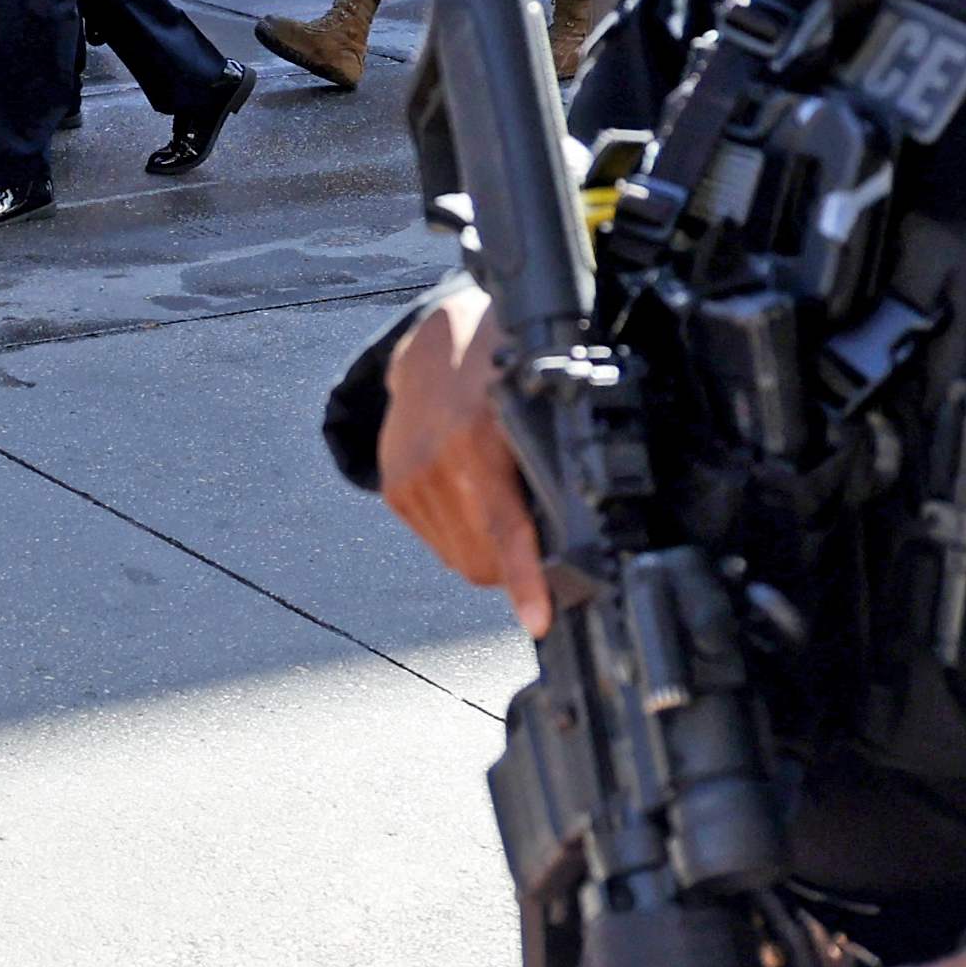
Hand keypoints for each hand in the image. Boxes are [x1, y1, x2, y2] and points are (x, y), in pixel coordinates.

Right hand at [378, 283, 551, 637]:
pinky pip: (440, 545)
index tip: (538, 619)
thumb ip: (546, 468)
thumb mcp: (534, 408)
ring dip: (487, 550)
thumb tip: (570, 540)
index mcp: (479, 442)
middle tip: (537, 536)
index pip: (506, 527)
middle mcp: (437, 464)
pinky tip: (470, 494)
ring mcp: (410, 480)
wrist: (436, 346)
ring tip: (497, 501)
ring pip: (462, 559)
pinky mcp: (395, 490)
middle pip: (484, 562)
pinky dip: (463, 534)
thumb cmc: (500, 373)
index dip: (527, 580)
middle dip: (515, 567)